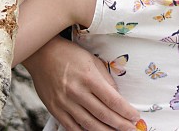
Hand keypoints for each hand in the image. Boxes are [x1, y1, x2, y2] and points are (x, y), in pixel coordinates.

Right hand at [24, 37, 139, 130]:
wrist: (42, 55)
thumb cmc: (70, 55)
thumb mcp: (93, 61)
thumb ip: (106, 80)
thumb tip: (117, 98)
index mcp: (89, 78)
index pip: (112, 100)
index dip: (126, 111)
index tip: (135, 117)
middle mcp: (77, 92)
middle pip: (103, 114)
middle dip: (120, 124)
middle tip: (131, 129)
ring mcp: (64, 103)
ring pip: (89, 124)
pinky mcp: (55, 109)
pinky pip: (71, 127)